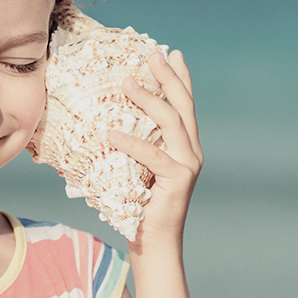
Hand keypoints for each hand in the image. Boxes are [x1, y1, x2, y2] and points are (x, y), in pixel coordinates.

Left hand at [106, 49, 201, 252]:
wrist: (153, 245)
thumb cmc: (138, 207)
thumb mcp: (137, 170)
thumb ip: (134, 147)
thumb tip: (106, 121)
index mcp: (185, 147)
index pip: (185, 105)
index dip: (180, 78)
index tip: (170, 53)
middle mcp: (191, 152)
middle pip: (183, 106)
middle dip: (169, 77)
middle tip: (152, 55)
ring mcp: (188, 165)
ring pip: (172, 123)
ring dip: (150, 100)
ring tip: (127, 83)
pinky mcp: (178, 181)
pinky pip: (154, 155)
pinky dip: (132, 142)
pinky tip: (112, 133)